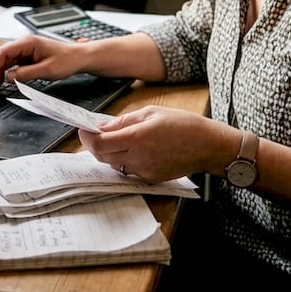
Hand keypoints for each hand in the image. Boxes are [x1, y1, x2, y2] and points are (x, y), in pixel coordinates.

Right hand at [0, 35, 88, 95]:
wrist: (79, 58)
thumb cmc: (67, 60)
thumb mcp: (47, 70)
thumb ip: (26, 73)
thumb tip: (9, 78)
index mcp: (28, 43)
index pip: (3, 52)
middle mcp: (24, 45)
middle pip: (1, 57)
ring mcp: (25, 51)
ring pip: (5, 62)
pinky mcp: (27, 58)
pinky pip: (12, 65)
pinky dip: (5, 74)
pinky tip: (3, 83)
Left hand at [79, 106, 236, 183]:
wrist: (207, 146)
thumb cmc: (183, 124)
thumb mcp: (152, 112)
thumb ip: (124, 121)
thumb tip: (103, 126)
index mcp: (138, 137)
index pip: (100, 143)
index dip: (87, 137)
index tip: (82, 130)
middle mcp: (139, 157)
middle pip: (102, 156)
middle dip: (94, 145)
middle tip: (95, 135)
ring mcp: (144, 171)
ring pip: (114, 164)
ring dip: (110, 153)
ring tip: (120, 141)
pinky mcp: (150, 179)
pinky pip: (129, 171)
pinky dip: (125, 161)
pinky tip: (136, 150)